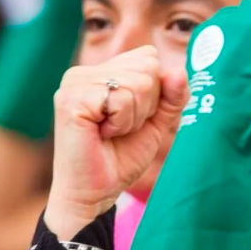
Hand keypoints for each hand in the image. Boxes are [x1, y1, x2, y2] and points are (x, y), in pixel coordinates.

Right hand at [45, 46, 188, 239]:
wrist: (95, 191)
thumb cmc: (121, 156)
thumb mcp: (157, 122)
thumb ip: (172, 96)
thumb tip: (179, 70)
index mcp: (102, 71)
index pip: (149, 58)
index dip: (155, 92)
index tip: (132, 117)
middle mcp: (84, 71)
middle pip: (147, 68)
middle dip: (146, 105)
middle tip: (122, 128)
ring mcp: (74, 83)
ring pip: (138, 82)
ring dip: (134, 116)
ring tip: (112, 132)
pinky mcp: (71, 100)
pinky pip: (121, 99)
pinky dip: (122, 122)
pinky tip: (103, 134)